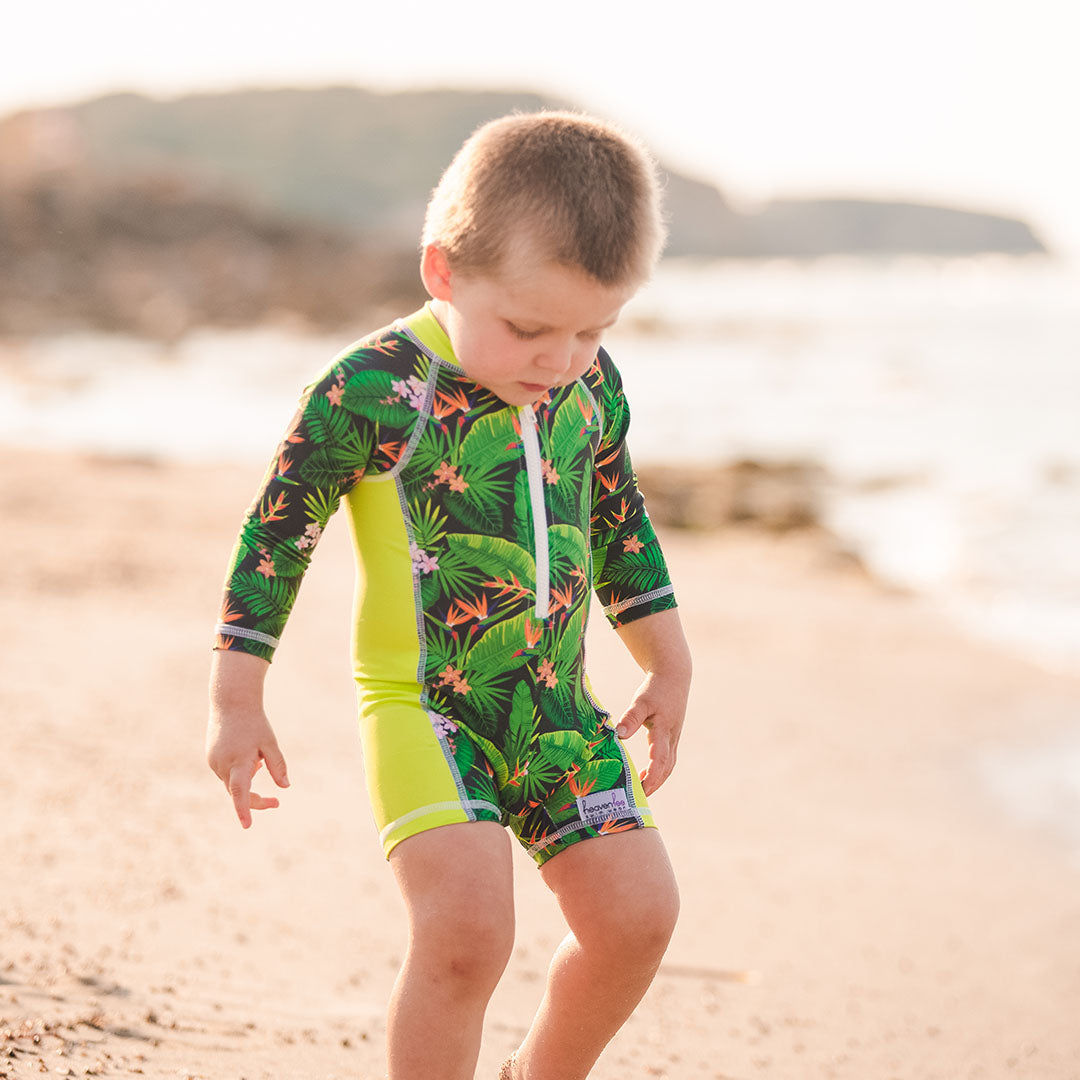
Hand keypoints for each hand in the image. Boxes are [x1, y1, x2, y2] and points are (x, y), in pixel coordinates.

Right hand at [206, 706, 289, 828]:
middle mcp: (222, 765)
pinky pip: (226, 771)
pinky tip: (246, 750)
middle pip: (238, 792)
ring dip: (247, 778)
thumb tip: (285, 787)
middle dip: (256, 799)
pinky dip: (238, 770)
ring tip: (256, 753)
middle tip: (276, 803)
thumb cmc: (254, 722)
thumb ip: (278, 766)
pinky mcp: (211, 757)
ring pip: (232, 781)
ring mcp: (214, 762)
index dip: (244, 809)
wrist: (231, 702)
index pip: (240, 792)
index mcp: (239, 762)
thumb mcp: (270, 743)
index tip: (247, 825)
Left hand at [615, 669, 688, 795]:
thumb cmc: (656, 689)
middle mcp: (671, 738)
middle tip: (638, 799)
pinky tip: (644, 775)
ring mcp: (673, 738)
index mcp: (664, 731)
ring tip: (641, 791)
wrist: (674, 677)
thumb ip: (631, 718)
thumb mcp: (641, 701)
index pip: (659, 759)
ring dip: (656, 780)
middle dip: (653, 784)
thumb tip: (619, 734)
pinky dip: (658, 771)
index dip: (651, 776)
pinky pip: (666, 759)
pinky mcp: (671, 737)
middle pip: (665, 768)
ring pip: (668, 766)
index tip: (642, 789)